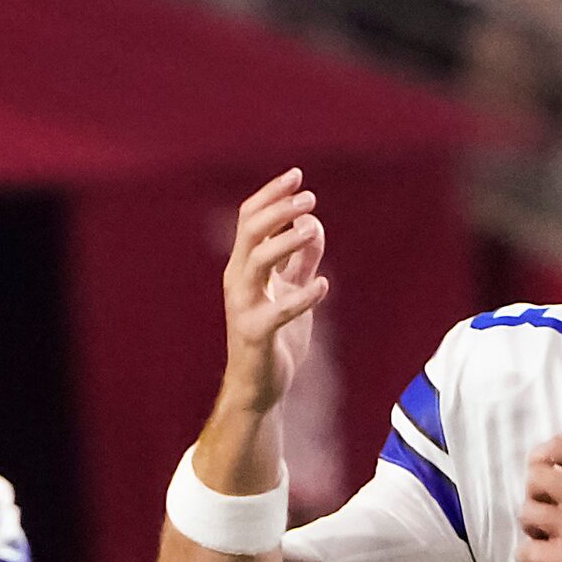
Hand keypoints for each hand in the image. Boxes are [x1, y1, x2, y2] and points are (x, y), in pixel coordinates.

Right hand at [217, 170, 326, 414]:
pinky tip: (323, 286)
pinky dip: (302, 296)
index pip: (249, 218)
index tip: (297, 175)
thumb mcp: (290, 288)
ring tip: (314, 228)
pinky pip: (277, 310)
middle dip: (279, 209)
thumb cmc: (274, 335)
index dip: (271, 194)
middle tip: (310, 197)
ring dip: (286, 240)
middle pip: (251, 231)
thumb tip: (313, 223)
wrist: (259, 386)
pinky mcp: (255, 333)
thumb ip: (300, 258)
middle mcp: (238, 280)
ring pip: (257, 260)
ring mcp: (244, 306)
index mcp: (244, 266)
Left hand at [516, 423, 561, 561]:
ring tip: (547, 535)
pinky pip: (526, 550)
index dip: (542, 456)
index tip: (542, 469)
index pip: (558, 446)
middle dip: (535, 494)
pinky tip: (543, 556)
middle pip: (534, 478)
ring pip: (526, 513)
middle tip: (547, 508)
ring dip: (531, 527)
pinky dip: (529, 556)